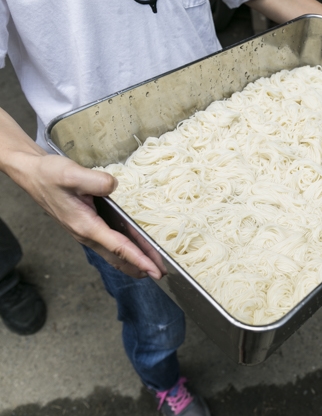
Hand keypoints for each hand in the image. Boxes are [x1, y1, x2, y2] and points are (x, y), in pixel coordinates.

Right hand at [10, 152, 165, 279]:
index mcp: (86, 226)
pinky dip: (124, 252)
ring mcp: (86, 232)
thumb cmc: (50, 175)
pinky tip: (133, 250)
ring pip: (113, 254)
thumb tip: (113, 186)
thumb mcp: (72, 174)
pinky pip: (109, 245)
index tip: (155, 270)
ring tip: (152, 267)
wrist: (32, 174)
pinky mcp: (86, 227)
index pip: (119, 247)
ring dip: (133, 262)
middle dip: (141, 267)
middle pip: (119, 257)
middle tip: (162, 274)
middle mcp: (87, 234)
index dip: (139, 259)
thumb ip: (95, 181)